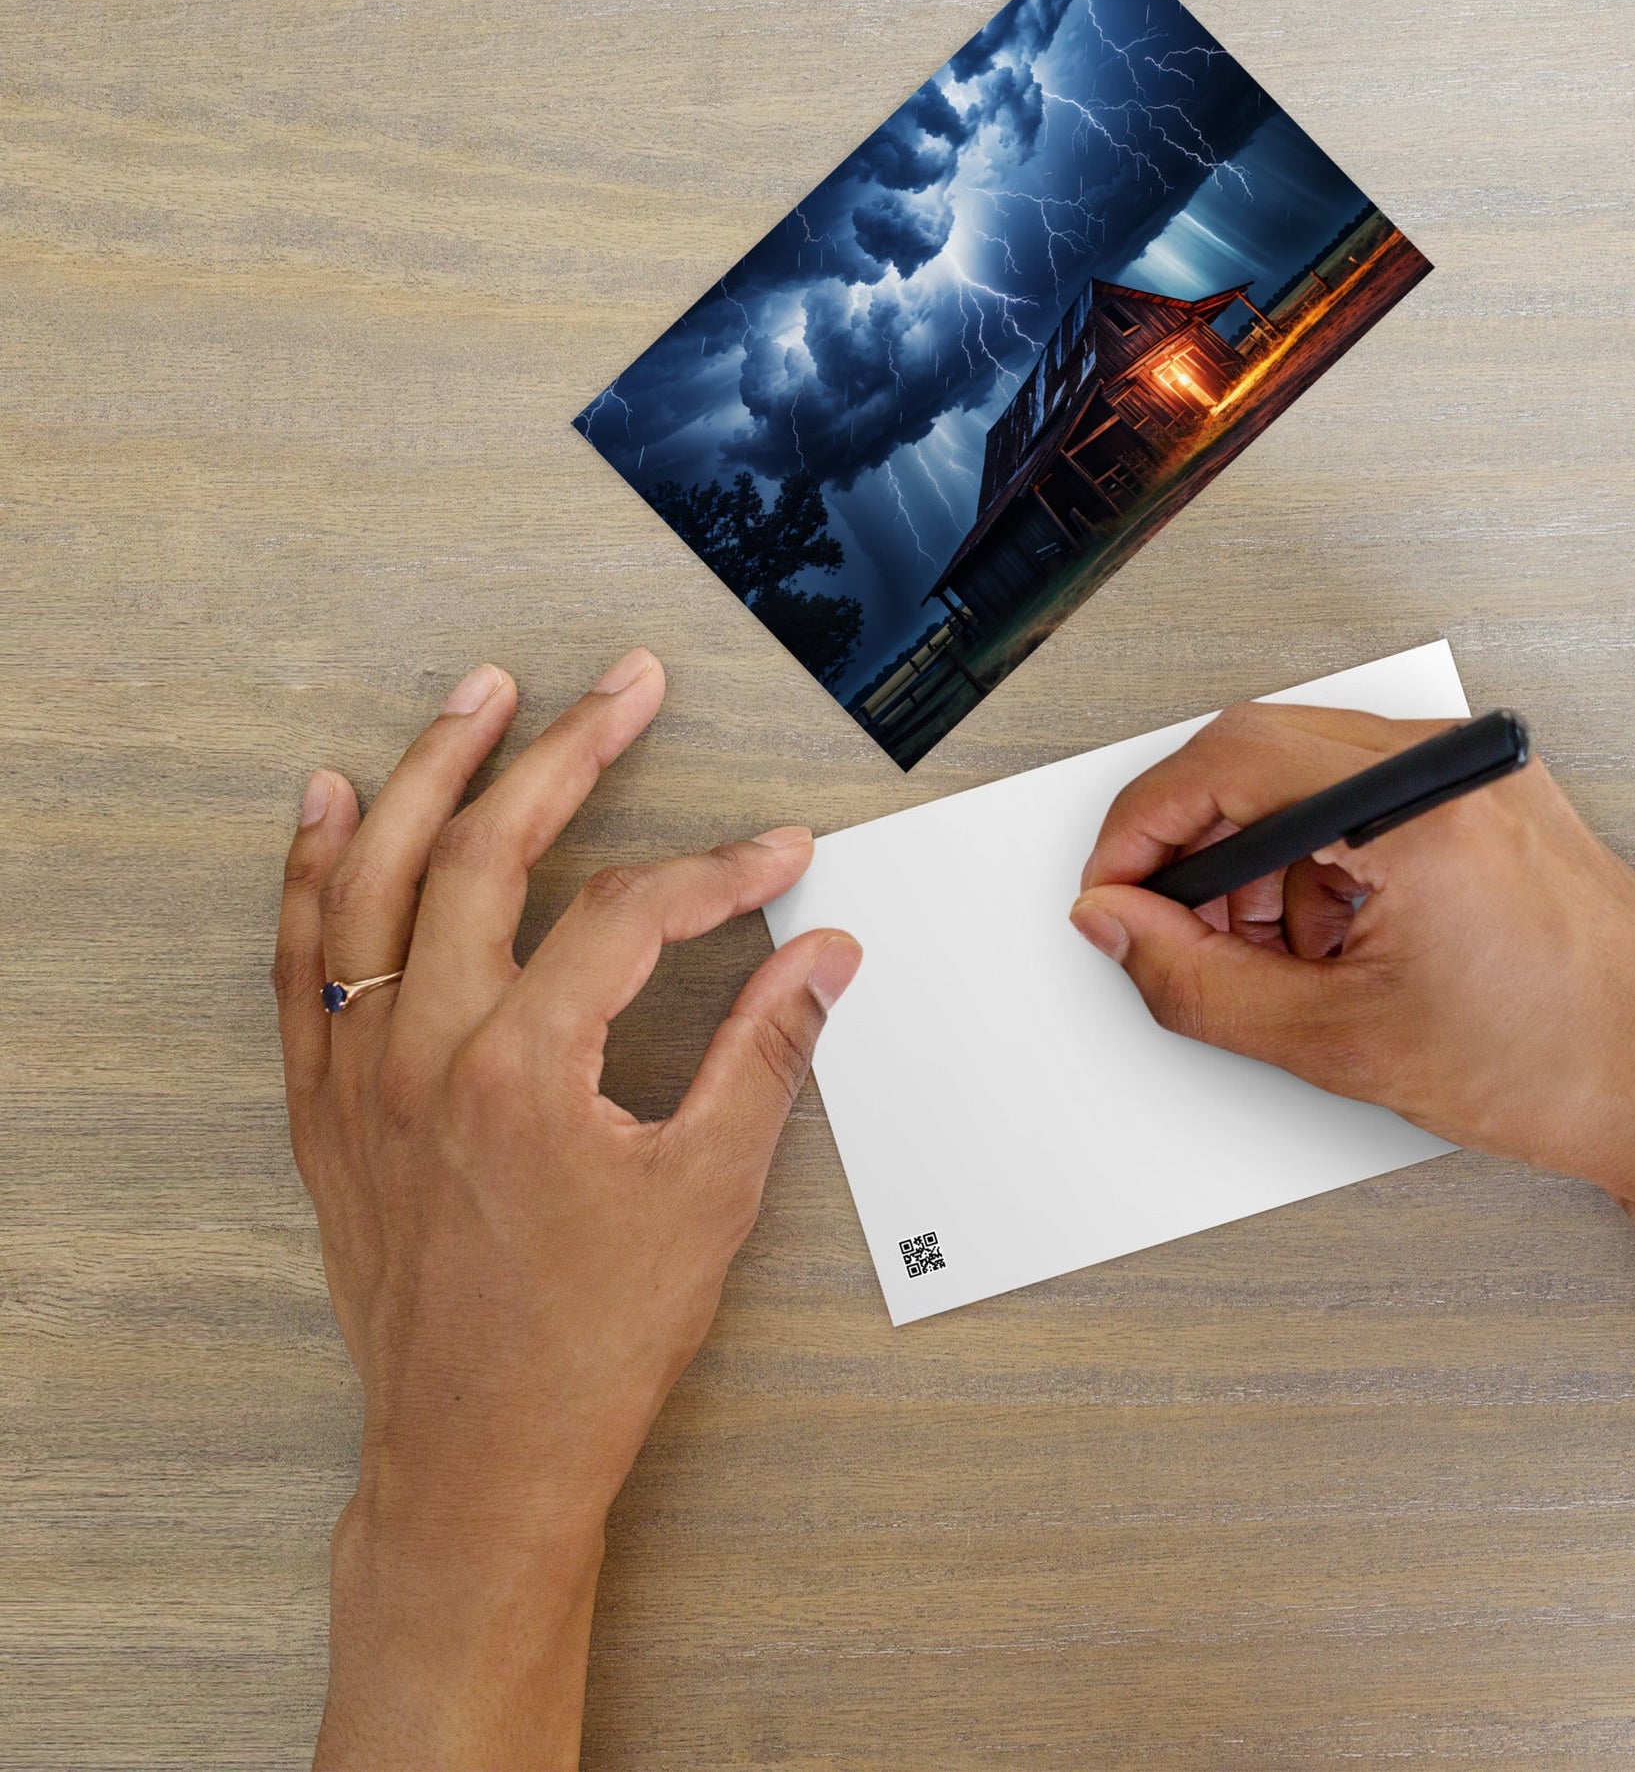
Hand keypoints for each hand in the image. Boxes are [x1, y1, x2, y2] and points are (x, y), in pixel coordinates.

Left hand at [273, 650, 859, 1769]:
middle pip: (484, 853)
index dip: (717, 870)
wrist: (480, 1455)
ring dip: (426, 774)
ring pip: (372, 879)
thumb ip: (768, 1052)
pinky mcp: (327, 1109)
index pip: (627, 912)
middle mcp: (423, 1052)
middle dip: (566, 753)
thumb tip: (826, 957)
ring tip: (478, 698)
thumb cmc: (591, 1342)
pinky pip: (301, 961)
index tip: (777, 855)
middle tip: (622, 687)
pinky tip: (326, 808)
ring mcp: (359, 1076)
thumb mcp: (710, 1191)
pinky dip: (309, 872)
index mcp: (523, 1068)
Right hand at [1068, 701, 1634, 1195]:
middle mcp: (1449, 766)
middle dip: (1200, 855)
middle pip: (1257, 759)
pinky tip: (1337, 946)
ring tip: (1282, 964)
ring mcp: (1474, 775)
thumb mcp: (1338, 1040)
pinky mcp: (1488, 798)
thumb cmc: (1562, 1065)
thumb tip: (1120, 928)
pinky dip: (1320, 867)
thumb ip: (1196, 982)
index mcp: (1412, 805)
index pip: (1223, 762)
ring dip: (1260, 867)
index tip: (1113, 890)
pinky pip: (1363, 803)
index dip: (1141, 829)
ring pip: (1305, 781)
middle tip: (1184, 940)